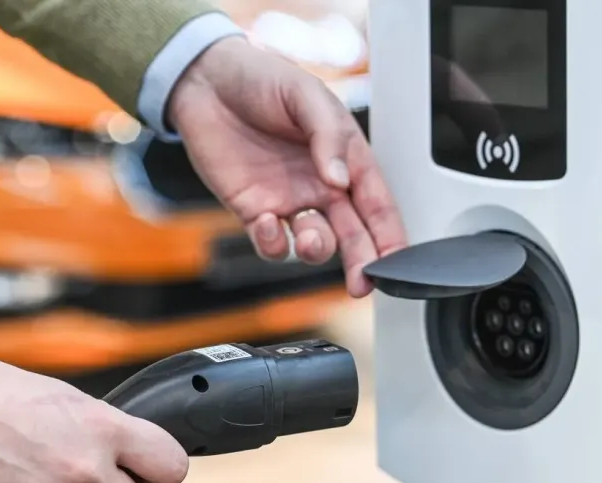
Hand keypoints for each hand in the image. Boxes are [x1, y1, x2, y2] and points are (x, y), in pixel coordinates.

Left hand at [167, 37, 406, 297]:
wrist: (205, 81)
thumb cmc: (261, 79)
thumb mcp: (306, 95)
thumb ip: (328, 137)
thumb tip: (338, 181)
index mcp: (345, 159)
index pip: (377, 204)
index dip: (390, 235)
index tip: (395, 261)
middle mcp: (322, 186)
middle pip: (353, 234)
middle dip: (362, 262)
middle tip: (363, 284)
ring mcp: (289, 201)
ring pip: (316, 243)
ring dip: (319, 249)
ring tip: (313, 241)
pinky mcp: (254, 210)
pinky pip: (272, 242)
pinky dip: (273, 244)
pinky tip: (268, 224)